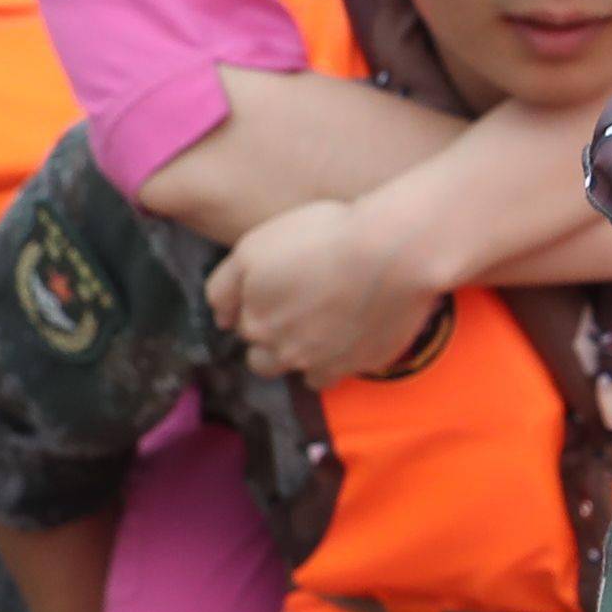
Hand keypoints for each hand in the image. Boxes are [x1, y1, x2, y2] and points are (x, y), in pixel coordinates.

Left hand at [207, 198, 431, 381]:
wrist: (390, 252)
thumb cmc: (320, 239)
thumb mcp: (253, 247)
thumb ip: (224, 286)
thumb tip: (220, 319)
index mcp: (257, 322)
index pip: (242, 327)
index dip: (256, 306)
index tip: (276, 288)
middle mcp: (285, 352)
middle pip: (264, 360)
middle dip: (272, 341)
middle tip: (295, 310)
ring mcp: (325, 363)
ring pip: (301, 371)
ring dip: (302, 355)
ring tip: (320, 325)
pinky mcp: (362, 364)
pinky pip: (339, 372)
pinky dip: (337, 360)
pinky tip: (346, 334)